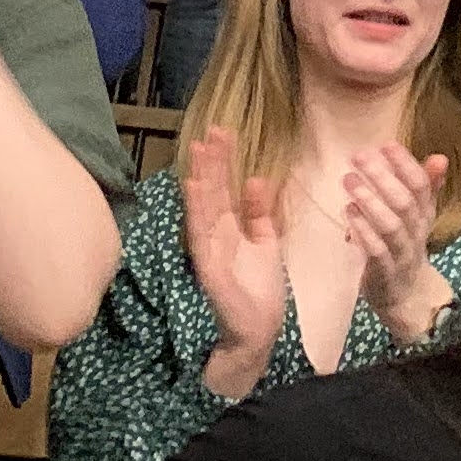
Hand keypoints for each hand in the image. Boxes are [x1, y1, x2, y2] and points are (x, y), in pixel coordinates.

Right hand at [179, 130, 289, 367]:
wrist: (260, 330)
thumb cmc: (261, 289)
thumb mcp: (266, 242)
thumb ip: (260, 212)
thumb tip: (257, 178)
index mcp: (229, 229)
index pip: (224, 188)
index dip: (223, 161)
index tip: (222, 132)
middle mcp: (215, 235)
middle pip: (212, 192)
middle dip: (211, 162)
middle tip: (211, 130)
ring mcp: (209, 250)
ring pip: (203, 207)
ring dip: (201, 178)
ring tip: (200, 149)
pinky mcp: (209, 266)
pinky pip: (201, 235)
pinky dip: (196, 211)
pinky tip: (194, 187)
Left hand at [340, 142, 453, 344]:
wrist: (405, 295)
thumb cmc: (405, 245)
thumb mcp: (418, 216)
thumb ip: (427, 186)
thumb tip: (440, 157)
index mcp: (424, 214)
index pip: (421, 185)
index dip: (406, 164)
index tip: (386, 144)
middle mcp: (416, 232)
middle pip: (405, 202)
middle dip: (382, 177)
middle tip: (358, 156)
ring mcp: (401, 253)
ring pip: (390, 225)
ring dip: (369, 200)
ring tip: (349, 179)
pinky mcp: (384, 272)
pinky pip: (376, 250)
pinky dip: (363, 230)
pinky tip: (349, 212)